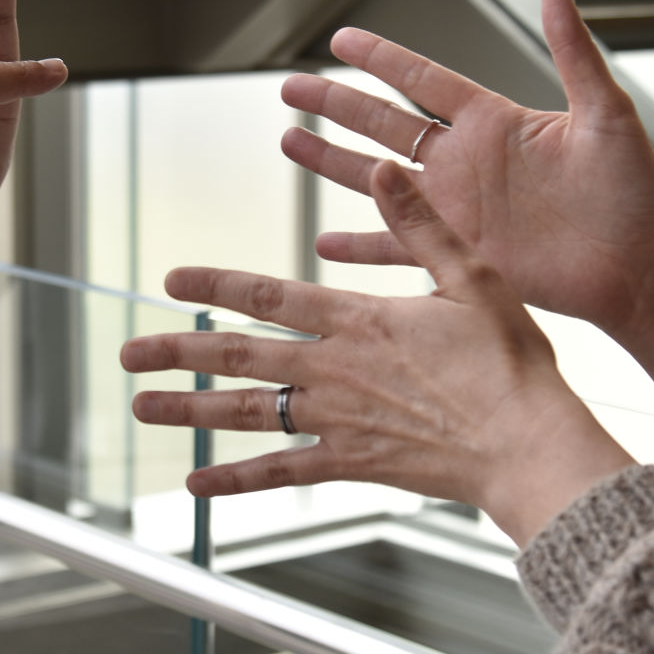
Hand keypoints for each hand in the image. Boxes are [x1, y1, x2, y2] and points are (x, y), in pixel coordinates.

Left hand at [120, 162, 633, 544]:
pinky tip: (197, 485)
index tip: (171, 279)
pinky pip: (280, 472)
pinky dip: (235, 480)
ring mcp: (335, 420)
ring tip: (141, 407)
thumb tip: (383, 167)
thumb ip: (418, 223)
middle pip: (235, 354)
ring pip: (244, 412)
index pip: (266, 294)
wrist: (527, 444)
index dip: (214, 284)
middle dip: (175, 351)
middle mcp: (332, 370)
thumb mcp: (471, 275)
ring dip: (187, 409)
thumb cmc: (510, 363)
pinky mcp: (350, 463)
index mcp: (357, 319)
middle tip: (127, 352)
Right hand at [283, 0, 653, 340]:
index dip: (381, 59)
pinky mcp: (459, 255)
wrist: (640, 265)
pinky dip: (360, 249)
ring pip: (376, 179)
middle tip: (290, 87)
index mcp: (494, 122)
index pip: (423, 81)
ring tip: (288, 142)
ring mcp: (456, 210)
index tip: (340, 39)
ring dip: (332, 162)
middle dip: (335, 104)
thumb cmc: (635, 190)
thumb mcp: (607, 114)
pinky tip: (323, 247)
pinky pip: (398, 249)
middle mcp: (465, 162)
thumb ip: (574, 52)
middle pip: (383, 123)